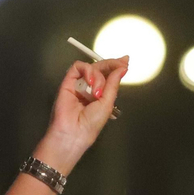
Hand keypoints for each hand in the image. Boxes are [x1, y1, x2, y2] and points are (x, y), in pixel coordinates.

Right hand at [33, 58, 129, 174]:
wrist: (73, 132)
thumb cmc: (90, 124)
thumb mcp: (108, 103)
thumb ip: (113, 84)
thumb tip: (123, 67)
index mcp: (100, 95)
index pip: (109, 76)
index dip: (116, 67)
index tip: (125, 62)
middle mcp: (90, 88)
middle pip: (101, 68)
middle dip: (111, 65)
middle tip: (120, 64)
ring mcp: (79, 84)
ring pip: (91, 68)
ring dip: (98, 77)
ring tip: (97, 92)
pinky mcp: (68, 82)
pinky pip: (78, 67)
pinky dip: (87, 71)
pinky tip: (90, 82)